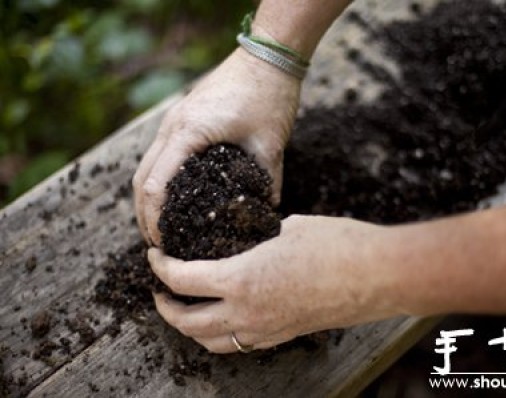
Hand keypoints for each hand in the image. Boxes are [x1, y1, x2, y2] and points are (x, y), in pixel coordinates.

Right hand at [133, 48, 300, 244]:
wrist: (268, 55)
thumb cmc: (269, 95)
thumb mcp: (271, 144)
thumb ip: (268, 183)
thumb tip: (267, 214)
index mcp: (188, 133)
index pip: (154, 186)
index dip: (154, 221)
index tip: (163, 245)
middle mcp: (172, 126)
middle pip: (141, 179)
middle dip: (144, 214)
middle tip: (158, 244)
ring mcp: (174, 120)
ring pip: (146, 166)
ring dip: (147, 197)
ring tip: (160, 226)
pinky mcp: (182, 117)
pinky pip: (160, 153)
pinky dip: (158, 177)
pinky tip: (173, 195)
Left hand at [148, 215, 397, 353]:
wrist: (376, 276)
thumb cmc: (336, 245)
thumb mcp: (288, 227)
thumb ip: (258, 237)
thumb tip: (248, 236)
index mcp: (241, 279)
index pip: (182, 280)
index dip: (161, 268)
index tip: (156, 257)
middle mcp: (247, 312)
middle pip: (188, 322)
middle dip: (165, 306)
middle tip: (160, 290)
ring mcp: (266, 329)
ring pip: (211, 341)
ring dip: (190, 327)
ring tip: (186, 309)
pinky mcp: (284, 336)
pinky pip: (240, 344)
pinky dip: (221, 334)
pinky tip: (225, 317)